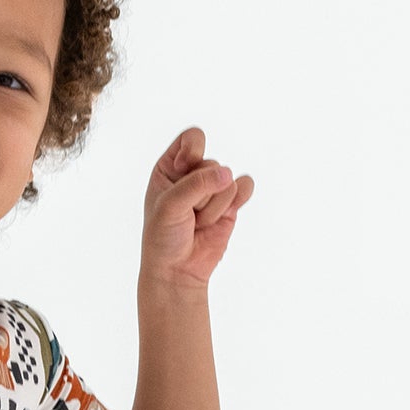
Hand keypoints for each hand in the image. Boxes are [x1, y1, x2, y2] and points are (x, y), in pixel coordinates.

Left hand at [139, 127, 254, 294]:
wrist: (178, 270)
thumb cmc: (164, 238)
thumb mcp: (169, 207)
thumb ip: (195, 185)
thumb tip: (227, 174)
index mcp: (169, 167)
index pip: (192, 138)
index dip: (193, 151)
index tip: (184, 168)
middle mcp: (192, 174)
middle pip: (213, 164)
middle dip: (201, 195)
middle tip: (187, 216)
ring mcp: (213, 188)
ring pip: (229, 180)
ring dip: (214, 208)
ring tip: (198, 223)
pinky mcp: (231, 203)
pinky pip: (246, 186)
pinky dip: (239, 200)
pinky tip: (226, 215)